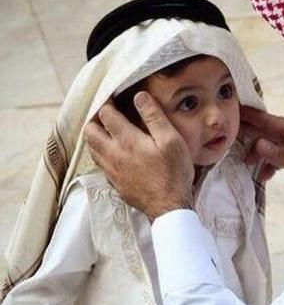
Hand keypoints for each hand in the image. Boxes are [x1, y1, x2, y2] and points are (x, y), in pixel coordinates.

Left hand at [84, 92, 194, 220]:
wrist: (169, 207)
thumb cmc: (174, 173)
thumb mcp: (171, 140)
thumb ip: (154, 117)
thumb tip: (140, 97)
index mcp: (126, 140)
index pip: (106, 114)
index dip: (108, 102)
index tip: (113, 97)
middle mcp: (113, 154)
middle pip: (90, 130)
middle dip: (96, 119)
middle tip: (108, 116)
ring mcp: (111, 170)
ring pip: (91, 148)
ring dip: (96, 137)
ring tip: (109, 133)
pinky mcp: (114, 183)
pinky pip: (100, 164)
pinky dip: (103, 154)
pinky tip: (116, 155)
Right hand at [241, 106, 283, 197]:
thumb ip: (281, 154)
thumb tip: (258, 144)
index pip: (269, 120)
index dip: (251, 115)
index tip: (234, 110)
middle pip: (268, 132)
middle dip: (250, 135)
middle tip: (230, 139)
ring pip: (273, 147)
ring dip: (260, 155)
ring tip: (247, 164)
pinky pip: (281, 159)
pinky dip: (272, 166)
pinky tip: (264, 176)